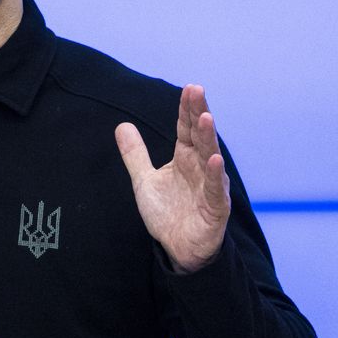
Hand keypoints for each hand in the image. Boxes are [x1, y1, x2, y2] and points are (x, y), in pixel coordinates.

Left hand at [115, 84, 230, 273]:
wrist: (177, 248)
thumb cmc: (168, 212)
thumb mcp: (144, 180)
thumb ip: (135, 154)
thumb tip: (122, 125)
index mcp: (185, 158)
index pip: (186, 128)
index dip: (186, 109)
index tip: (189, 88)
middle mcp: (200, 168)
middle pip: (200, 135)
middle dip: (198, 113)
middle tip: (197, 90)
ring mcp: (209, 186)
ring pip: (210, 157)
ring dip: (208, 137)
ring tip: (205, 117)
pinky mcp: (215, 208)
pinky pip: (215, 189)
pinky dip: (214, 174)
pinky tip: (214, 159)